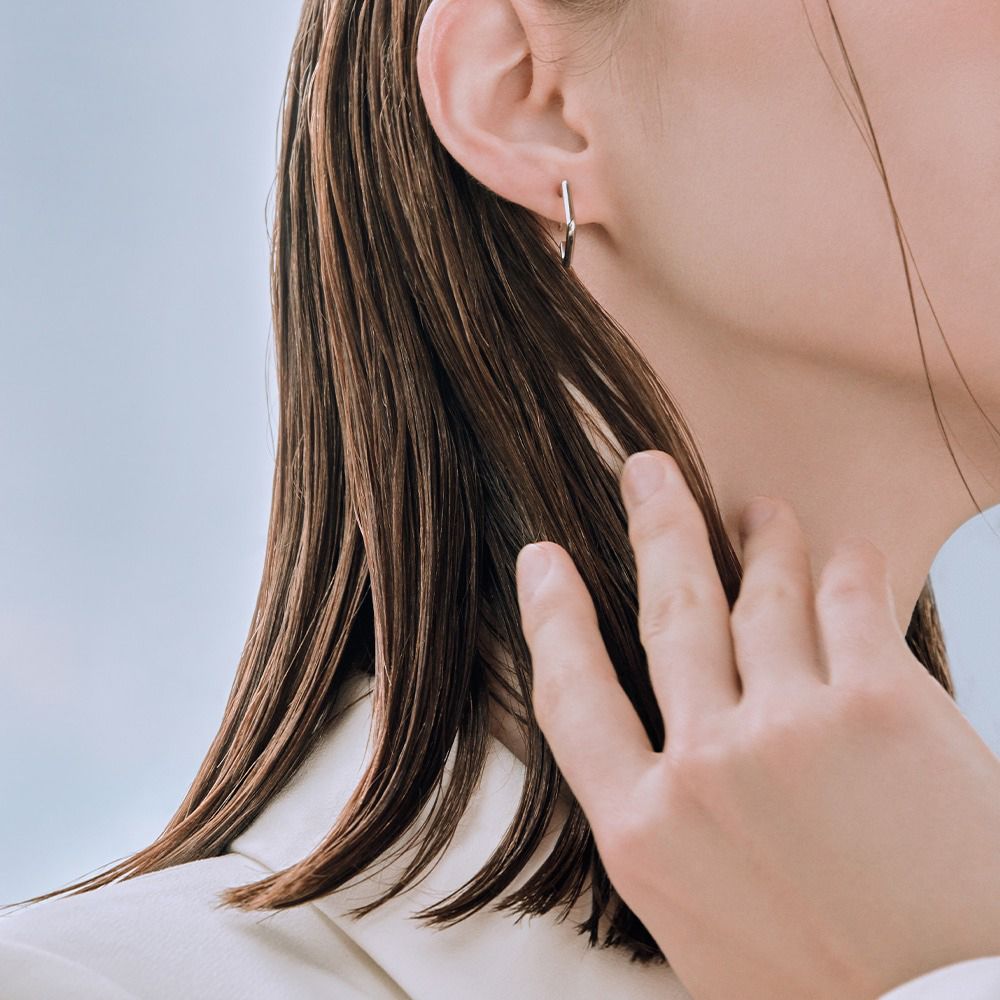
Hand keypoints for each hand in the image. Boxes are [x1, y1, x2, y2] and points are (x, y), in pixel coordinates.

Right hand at [515, 450, 999, 999]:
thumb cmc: (819, 984)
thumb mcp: (696, 923)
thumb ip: (664, 826)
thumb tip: (660, 745)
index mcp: (646, 831)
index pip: (573, 693)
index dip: (552, 616)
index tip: (543, 560)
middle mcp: (706, 765)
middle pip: (668, 611)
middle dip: (655, 525)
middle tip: (646, 470)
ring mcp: (790, 726)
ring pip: (761, 593)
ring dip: (761, 539)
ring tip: (761, 511)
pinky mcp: (880, 704)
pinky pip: (850, 603)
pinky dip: (847, 568)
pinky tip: (847, 552)